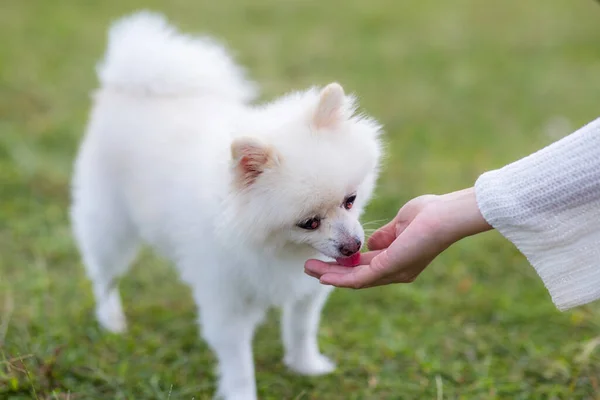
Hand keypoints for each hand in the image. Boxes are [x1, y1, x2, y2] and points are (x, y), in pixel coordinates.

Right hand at [304, 188, 491, 287]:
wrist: (446, 216)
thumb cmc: (430, 215)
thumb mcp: (401, 225)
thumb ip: (385, 236)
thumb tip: (369, 243)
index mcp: (398, 260)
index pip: (367, 266)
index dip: (345, 264)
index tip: (326, 258)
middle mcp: (396, 271)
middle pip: (357, 275)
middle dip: (332, 272)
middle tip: (310, 268)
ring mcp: (393, 272)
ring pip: (354, 279)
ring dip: (330, 276)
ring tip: (309, 270)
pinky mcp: (389, 268)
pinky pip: (360, 278)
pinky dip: (340, 279)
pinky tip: (324, 277)